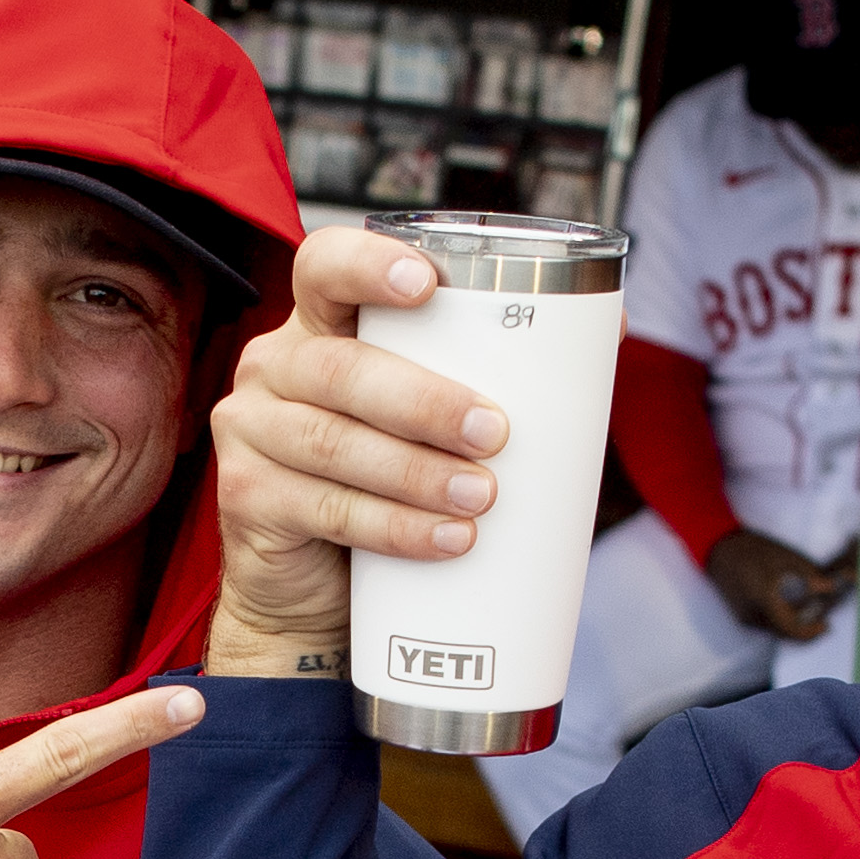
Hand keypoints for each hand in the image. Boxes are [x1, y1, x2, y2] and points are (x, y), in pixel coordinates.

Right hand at [206, 225, 506, 677]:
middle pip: (342, 369)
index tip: (426, 283)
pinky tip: (445, 539)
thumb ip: (495, 374)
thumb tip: (612, 326)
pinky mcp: (247, 498)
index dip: (368, 265)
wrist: (319, 593)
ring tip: (481, 497)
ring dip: (416, 472)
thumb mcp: (428, 424)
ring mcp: (250, 431)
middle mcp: (275, 367)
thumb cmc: (389, 488)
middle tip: (494, 432)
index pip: (325, 266)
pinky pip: (324, 508)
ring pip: (333, 443)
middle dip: (424, 401)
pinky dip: (393, 527)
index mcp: (322, 328)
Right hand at [706, 529, 842, 642]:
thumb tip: (830, 588)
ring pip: (776, 631)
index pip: (793, 631)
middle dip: (805, 630)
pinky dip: (781, 621)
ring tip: (807, 610)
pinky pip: (766, 626)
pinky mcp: (741, 616)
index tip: (826, 625)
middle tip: (822, 618)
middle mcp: (754, 617)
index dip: (813, 632)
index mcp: (765, 603)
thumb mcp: (787, 558)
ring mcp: (745, 619)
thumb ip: (811, 575)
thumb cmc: (753, 549)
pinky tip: (789, 606)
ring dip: (793, 626)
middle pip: (786, 635)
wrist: (719, 548)